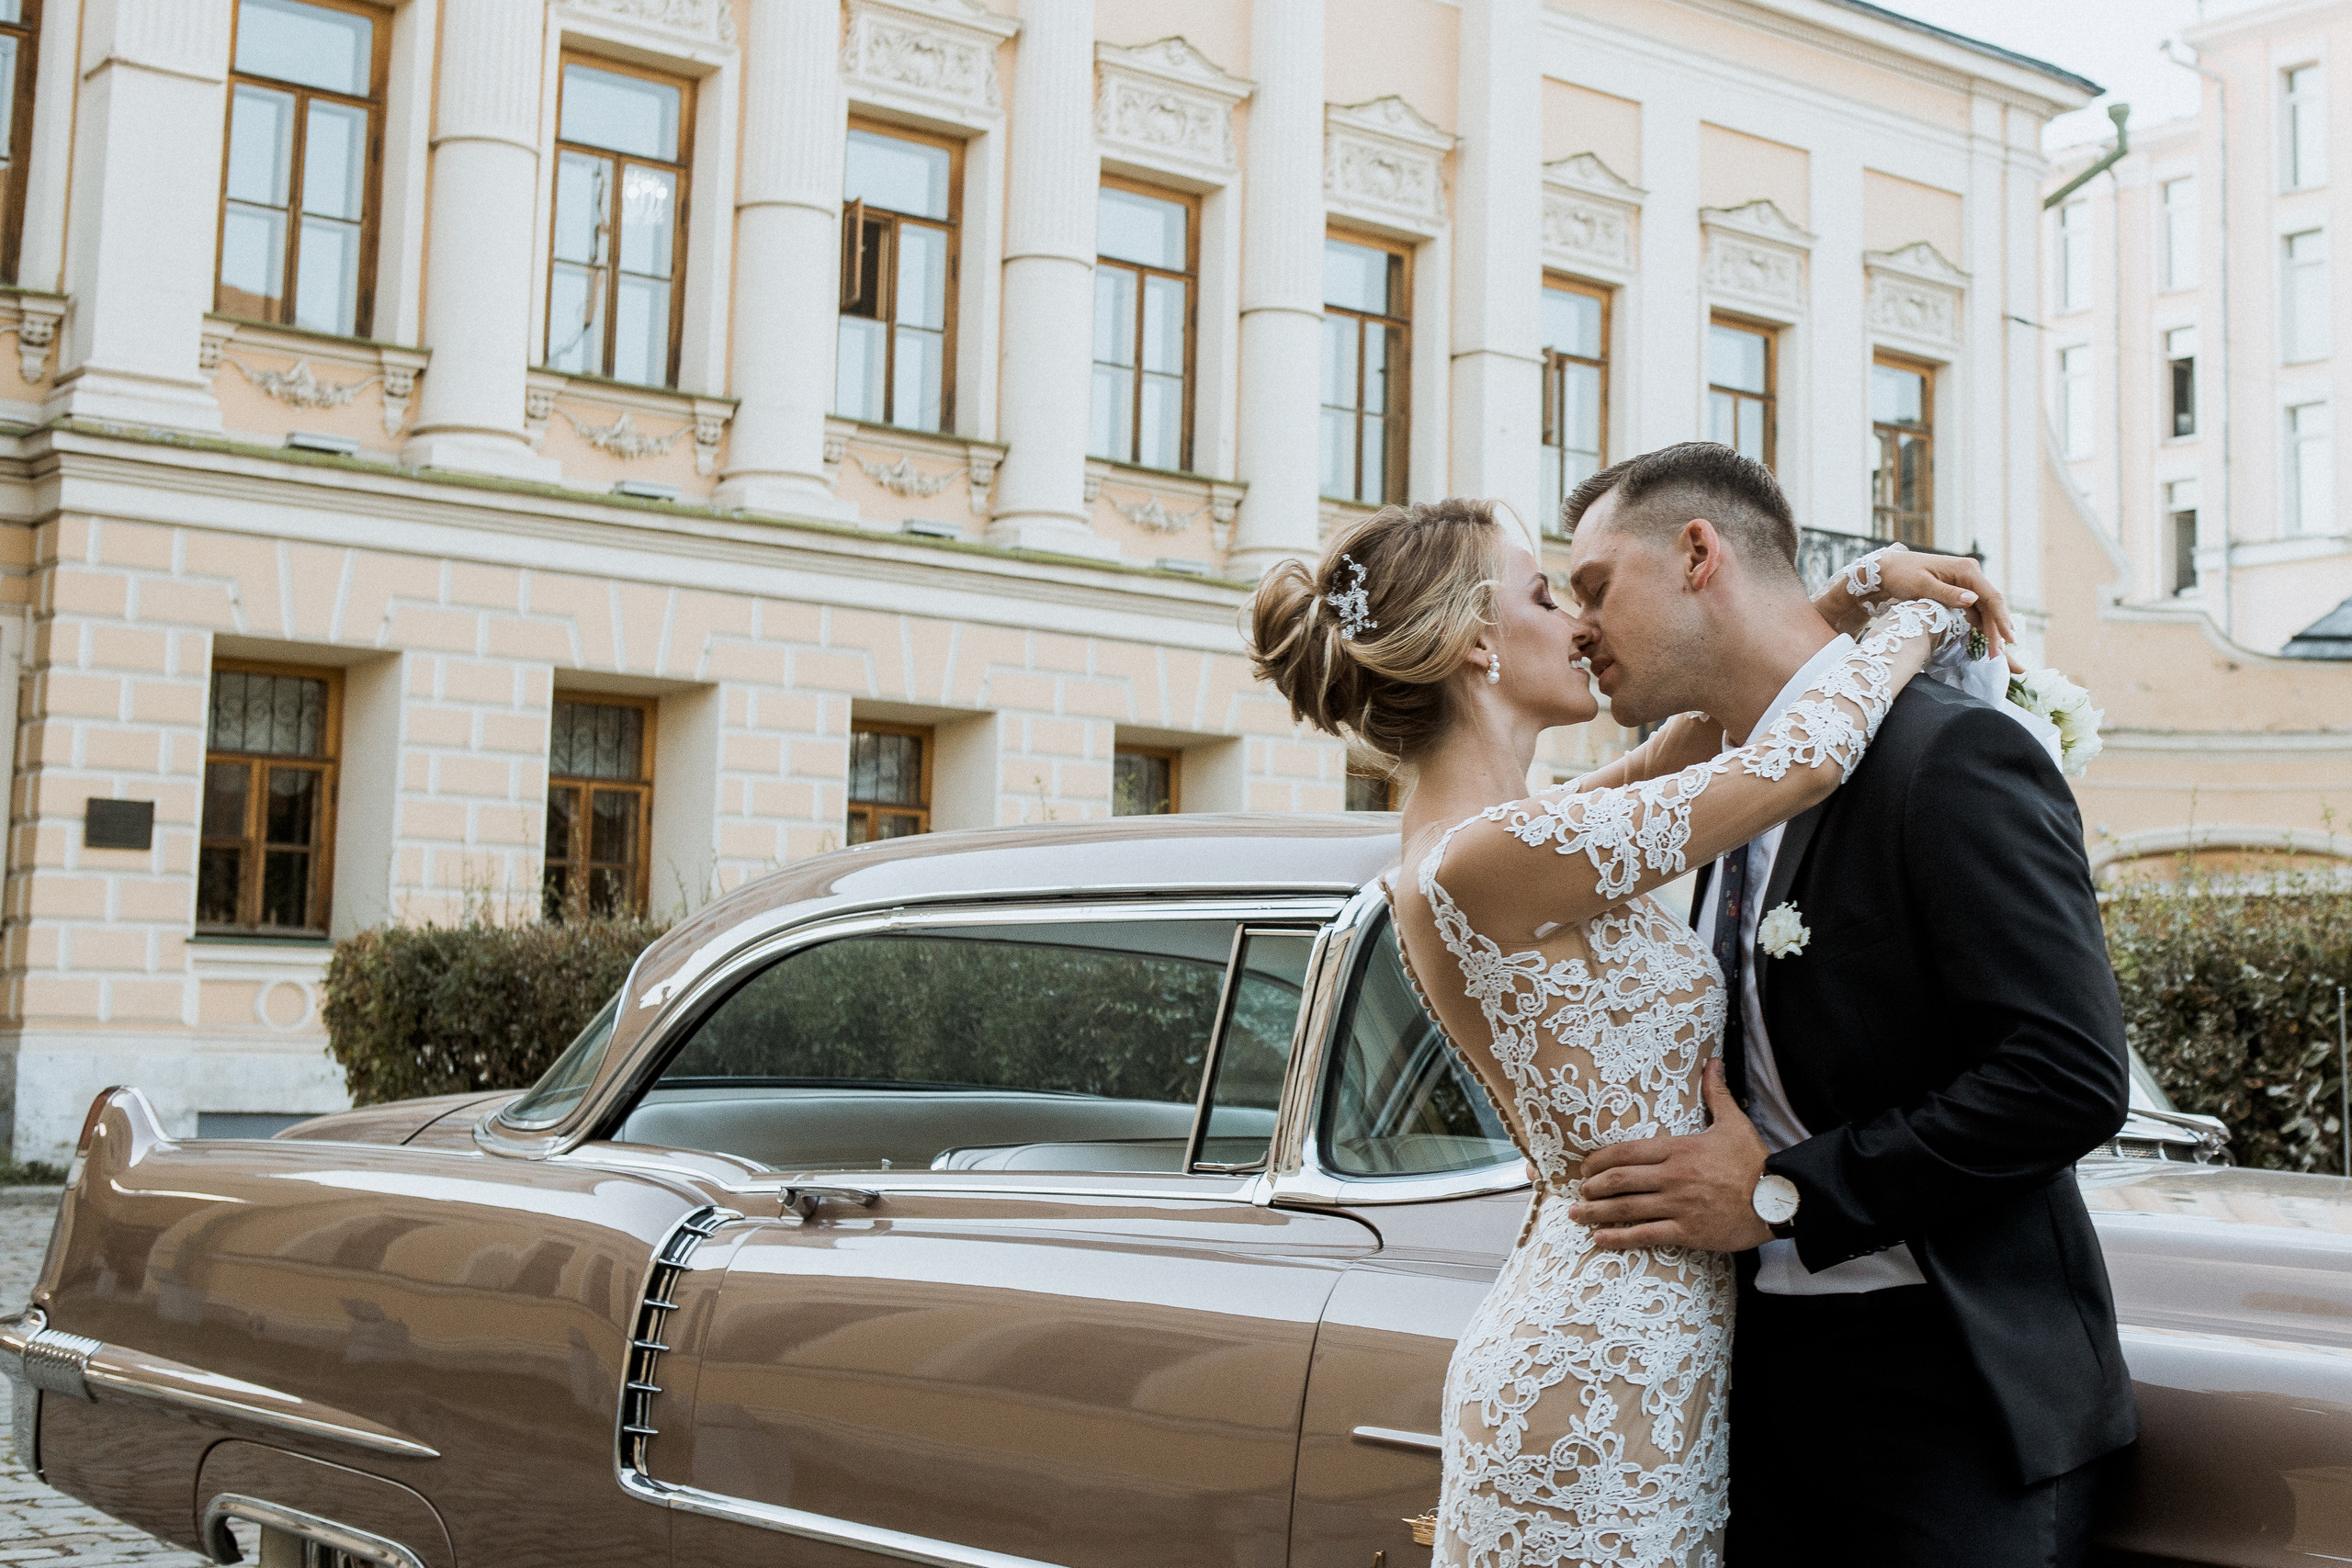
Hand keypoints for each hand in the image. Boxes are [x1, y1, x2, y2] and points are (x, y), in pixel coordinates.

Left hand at [1570, 1062, 1774, 1251]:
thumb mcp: (1733, 1122)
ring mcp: (1679, 1205)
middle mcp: (1673, 1176)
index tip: (1586, 1166)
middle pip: (1619, 1180)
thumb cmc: (1755, 1161)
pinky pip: (1646, 1234)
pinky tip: (1600, 1239)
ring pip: (1626, 1208)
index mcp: (1678, 1149)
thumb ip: (1716, 1093)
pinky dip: (1619, 1237)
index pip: (1626, 1151)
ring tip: (1576, 1215)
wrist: (1781, 1198)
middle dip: (1592, 1186)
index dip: (1600, 1160)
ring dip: (1596, 1212)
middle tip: (1579, 1191)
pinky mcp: (1688, 1231)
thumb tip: (1713, 1062)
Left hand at [1874, 551, 2020, 667]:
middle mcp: (1970, 575)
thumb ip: (1947, 593)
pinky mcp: (1959, 593)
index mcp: (1966, 570)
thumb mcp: (1921, 585)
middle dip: (1997, 632)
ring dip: (1990, 632)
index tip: (2009, 639)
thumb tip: (1973, 600)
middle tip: (1999, 656)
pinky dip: (1979, 628)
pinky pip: (1974, 612)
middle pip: (1991, 607)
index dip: (2002, 619)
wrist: (1886, 570)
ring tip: (1995, 655)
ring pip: (1985, 611)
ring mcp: (1966, 584)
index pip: (1991, 597)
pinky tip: (1984, 644)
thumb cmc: (1901, 574)